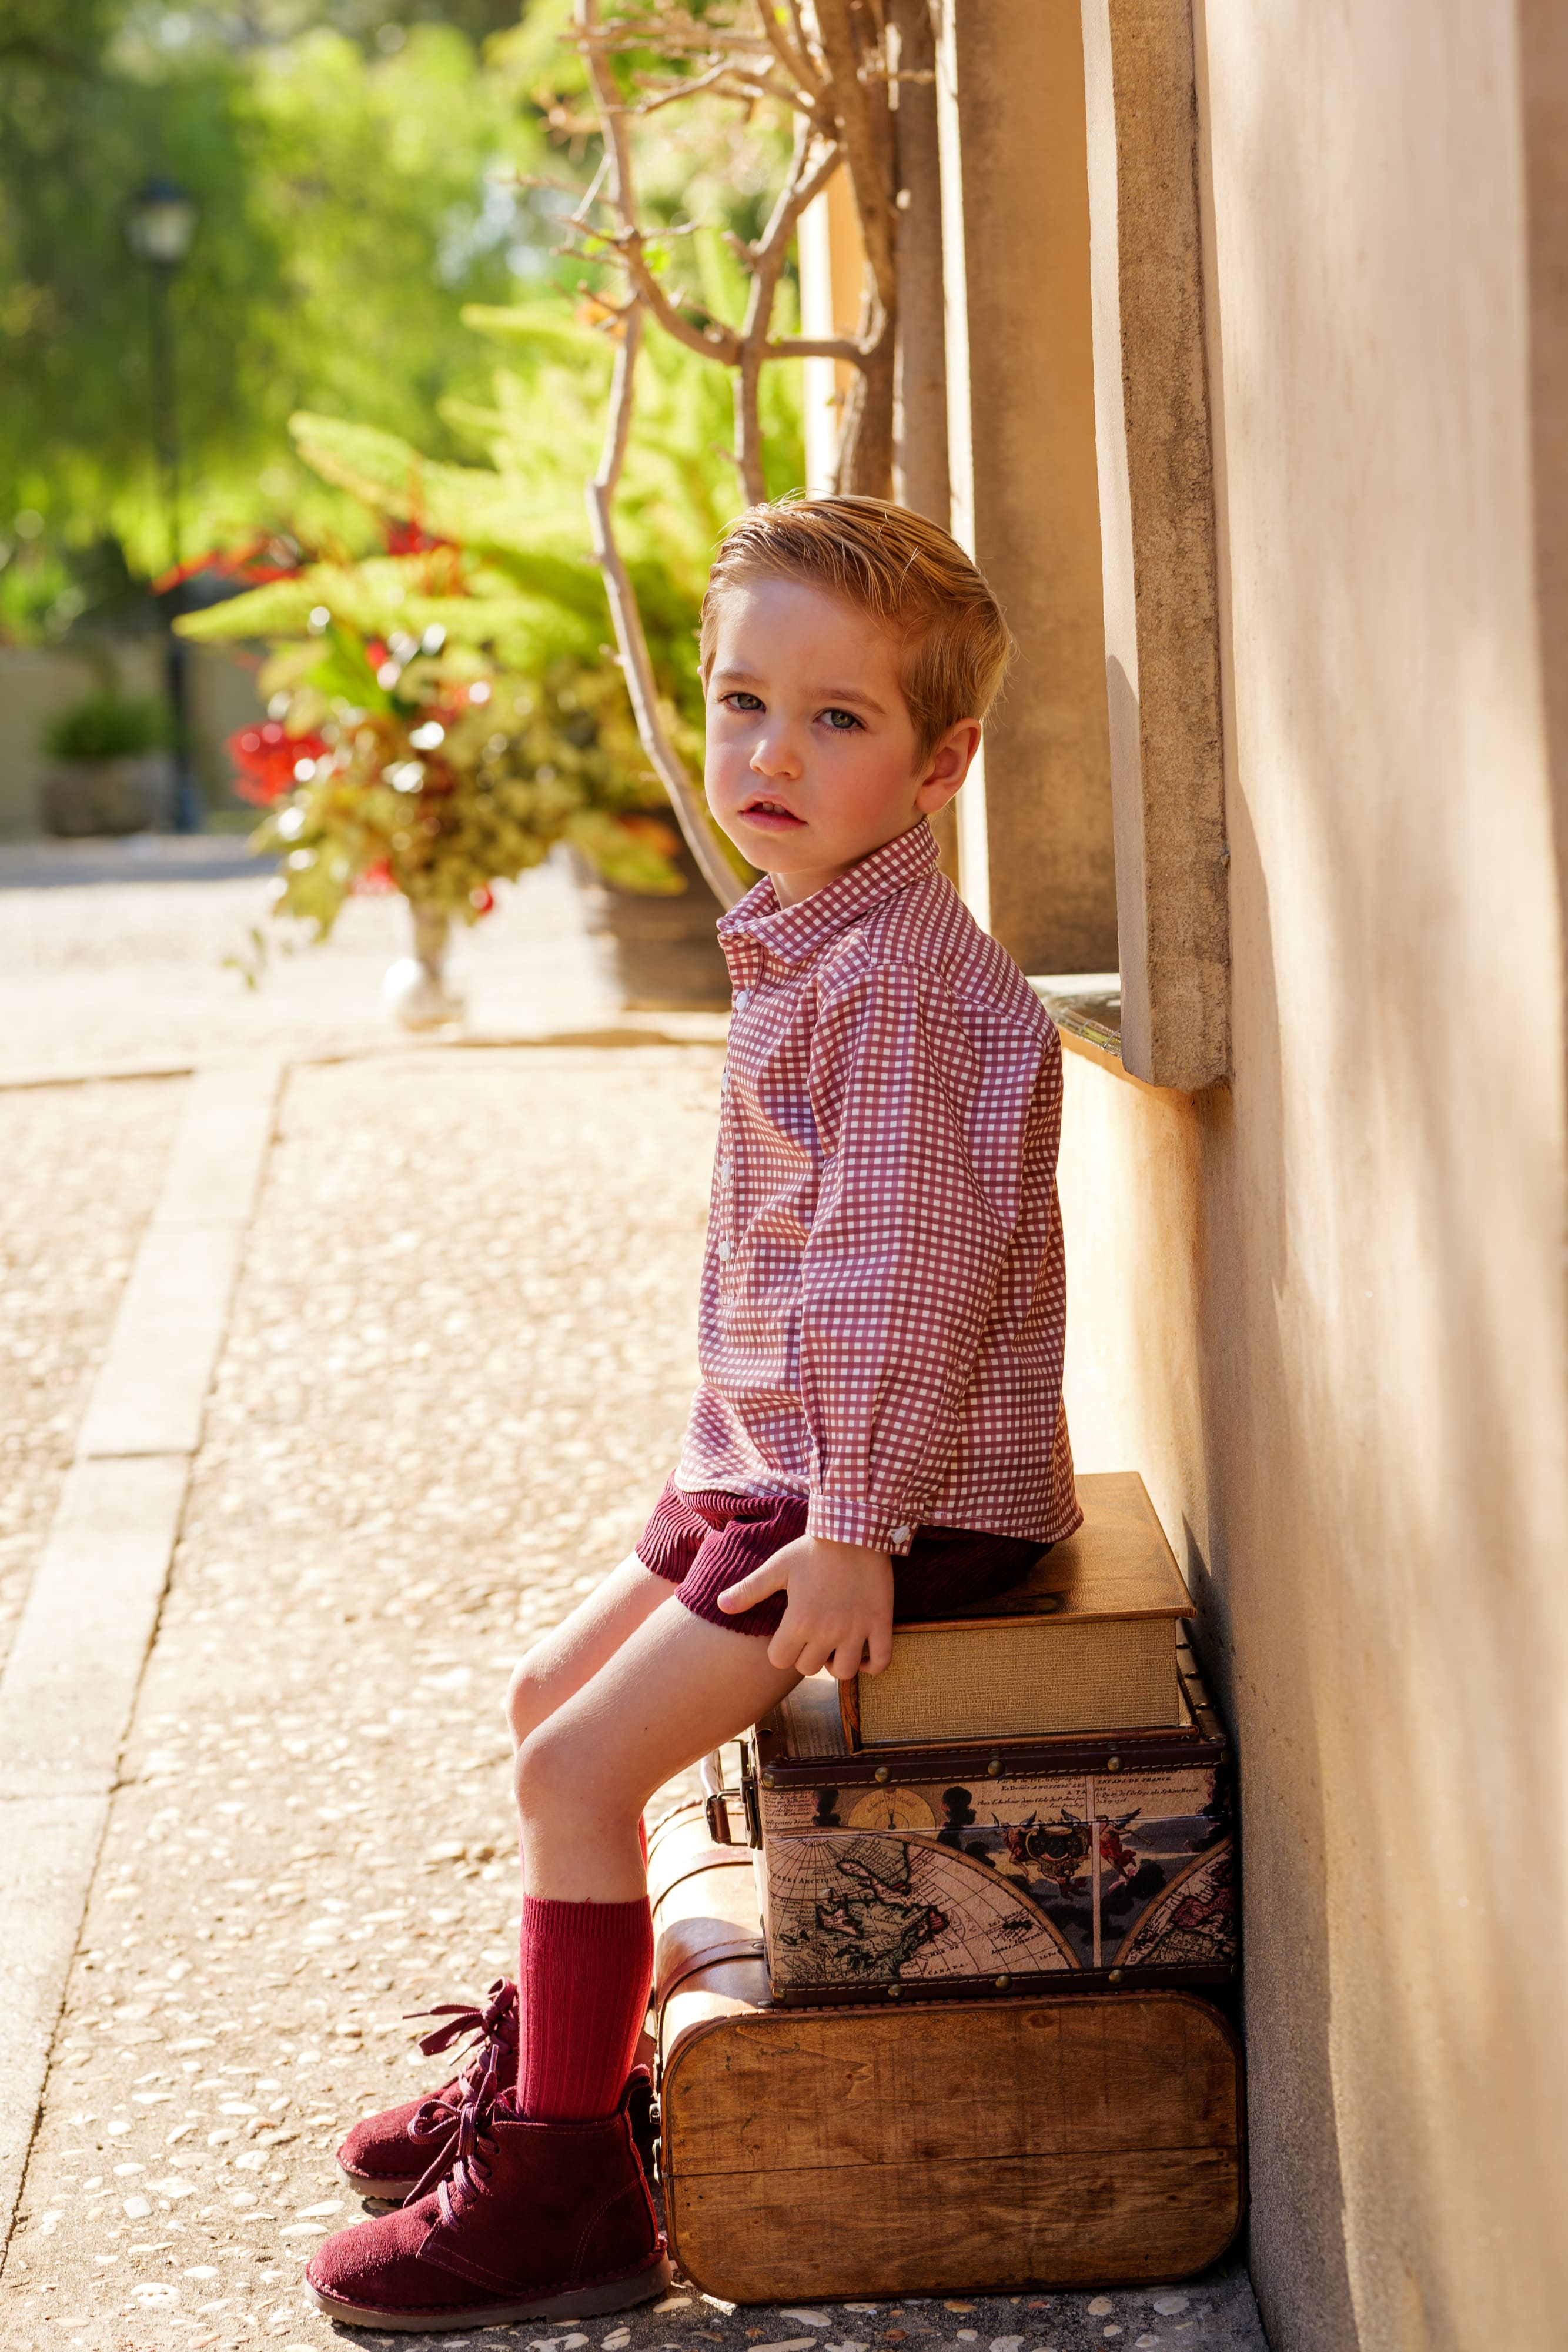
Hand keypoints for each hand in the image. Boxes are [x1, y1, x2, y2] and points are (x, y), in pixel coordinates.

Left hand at [715, 1535, 894, 1679]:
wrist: (855, 1529)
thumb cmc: (813, 1549)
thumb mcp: (778, 1567)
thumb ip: (749, 1590)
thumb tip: (721, 1605)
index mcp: (799, 1621)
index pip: (780, 1661)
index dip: (781, 1651)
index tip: (787, 1636)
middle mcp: (827, 1631)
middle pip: (809, 1669)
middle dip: (806, 1657)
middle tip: (811, 1638)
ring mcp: (856, 1630)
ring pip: (844, 1673)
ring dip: (837, 1664)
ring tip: (835, 1645)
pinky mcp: (880, 1623)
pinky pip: (881, 1661)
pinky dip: (872, 1665)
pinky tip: (862, 1652)